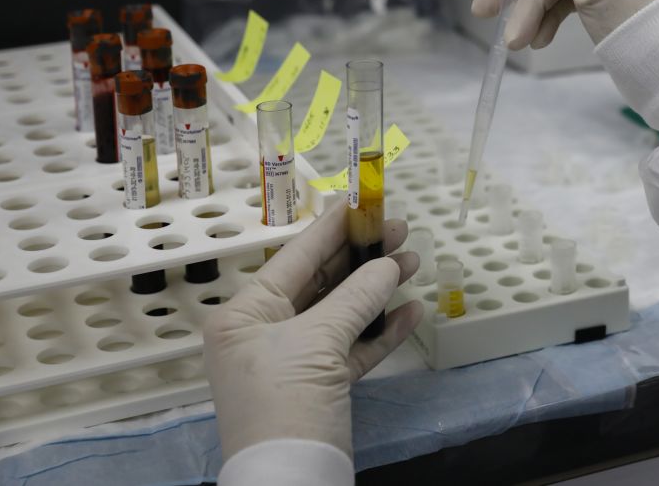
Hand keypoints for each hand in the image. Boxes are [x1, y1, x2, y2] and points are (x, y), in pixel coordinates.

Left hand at [203, 200, 422, 459]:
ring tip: (413, 264)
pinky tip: (411, 312)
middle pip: (319, 282)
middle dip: (362, 257)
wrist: (289, 483)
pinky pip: (353, 348)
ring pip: (341, 313)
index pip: (294, 258)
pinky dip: (381, 330)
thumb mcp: (317, 343)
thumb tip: (388, 263)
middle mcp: (263, 333)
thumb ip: (355, 296)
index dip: (331, 228)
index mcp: (244, 315)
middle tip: (400, 229)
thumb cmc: (284, 405)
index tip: (362, 201)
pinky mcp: (320, 388)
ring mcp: (293, 361)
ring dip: (378, 290)